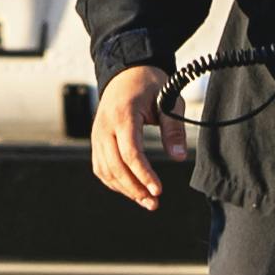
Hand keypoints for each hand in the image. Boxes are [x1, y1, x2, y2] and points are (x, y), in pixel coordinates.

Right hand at [87, 64, 178, 209]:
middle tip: (154, 202)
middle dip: (134, 188)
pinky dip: (114, 182)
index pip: (130, 152)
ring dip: (124, 189)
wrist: (126, 72)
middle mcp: (105, 126)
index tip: (158, 190)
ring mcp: (97, 134)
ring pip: (105, 170)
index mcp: (123, 114)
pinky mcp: (96, 140)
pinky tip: (131, 189)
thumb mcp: (168, 100)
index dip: (143, 174)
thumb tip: (178, 156)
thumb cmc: (149, 85)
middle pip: (115, 166)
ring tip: (146, 201)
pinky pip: (100, 167)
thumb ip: (174, 128)